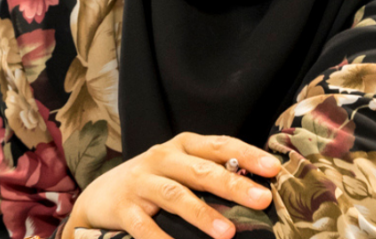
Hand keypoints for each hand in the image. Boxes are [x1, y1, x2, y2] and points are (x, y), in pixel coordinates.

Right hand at [64, 133, 278, 238]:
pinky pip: (144, 226)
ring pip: (174, 195)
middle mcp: (161, 159)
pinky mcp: (123, 208)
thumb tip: (259, 190)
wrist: (101, 194)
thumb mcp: (181, 169)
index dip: (246, 155)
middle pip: (199, 170)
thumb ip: (212, 172)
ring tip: (227, 232)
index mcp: (182, 146)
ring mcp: (140, 182)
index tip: (274, 168)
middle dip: (232, 185)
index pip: (218, 146)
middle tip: (262, 199)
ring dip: (202, 214)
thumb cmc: (154, 181)